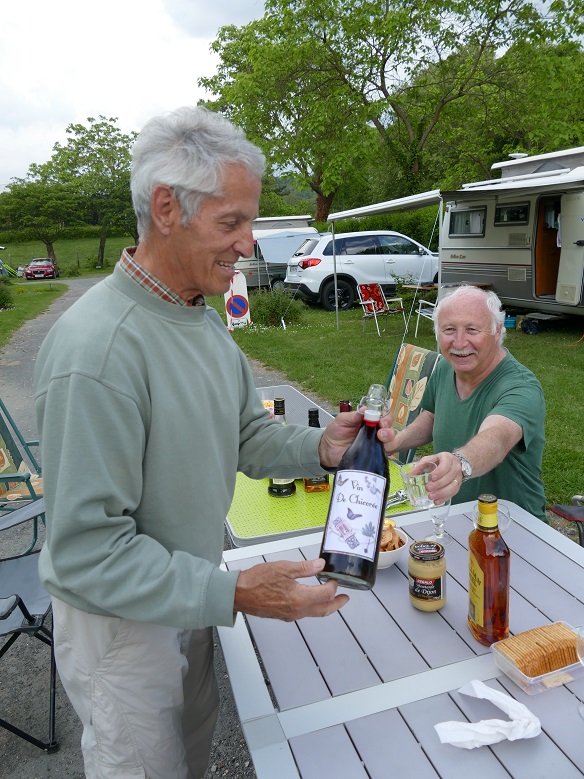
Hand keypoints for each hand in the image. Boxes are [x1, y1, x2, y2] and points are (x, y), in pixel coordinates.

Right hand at [233, 558, 348, 620]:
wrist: (238, 594)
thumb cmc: (257, 581)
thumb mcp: (284, 568)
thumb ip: (305, 568)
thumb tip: (320, 566)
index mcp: (299, 599)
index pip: (325, 594)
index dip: (333, 585)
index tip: (333, 578)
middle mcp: (297, 611)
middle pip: (324, 610)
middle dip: (337, 604)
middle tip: (345, 599)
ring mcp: (290, 615)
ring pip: (313, 613)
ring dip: (324, 606)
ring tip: (330, 598)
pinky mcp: (283, 616)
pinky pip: (303, 613)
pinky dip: (311, 607)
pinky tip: (310, 599)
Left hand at [319, 410, 395, 467]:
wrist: (328, 450)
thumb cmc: (335, 433)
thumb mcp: (341, 420)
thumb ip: (353, 416)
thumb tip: (364, 409)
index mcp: (368, 420)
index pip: (383, 416)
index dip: (385, 418)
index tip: (381, 422)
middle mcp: (374, 430)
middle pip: (389, 428)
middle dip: (389, 430)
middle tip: (381, 433)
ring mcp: (374, 443)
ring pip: (390, 441)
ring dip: (388, 440)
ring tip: (380, 439)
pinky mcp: (373, 454)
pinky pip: (383, 453)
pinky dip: (385, 451)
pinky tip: (379, 450)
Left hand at [407, 453, 462, 503]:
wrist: (452, 463)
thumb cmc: (440, 461)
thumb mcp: (429, 460)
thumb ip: (420, 466)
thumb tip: (410, 474)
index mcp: (447, 458)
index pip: (446, 465)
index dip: (440, 472)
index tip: (432, 477)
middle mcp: (455, 468)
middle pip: (449, 477)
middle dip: (438, 484)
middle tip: (428, 488)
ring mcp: (458, 477)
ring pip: (453, 486)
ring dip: (442, 493)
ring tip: (431, 496)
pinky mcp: (458, 485)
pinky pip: (453, 493)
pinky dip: (444, 498)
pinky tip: (437, 501)